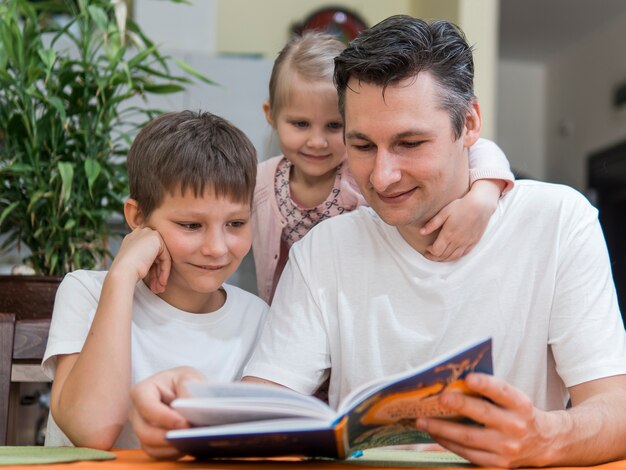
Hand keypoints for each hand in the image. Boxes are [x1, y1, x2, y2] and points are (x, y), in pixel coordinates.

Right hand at [110, 227, 170, 293]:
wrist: (121, 273)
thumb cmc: (125, 274)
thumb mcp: (136, 264)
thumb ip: (145, 260)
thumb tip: (157, 267)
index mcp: (133, 239)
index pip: (149, 254)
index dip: (152, 270)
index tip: (152, 284)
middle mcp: (140, 233)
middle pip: (156, 255)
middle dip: (158, 273)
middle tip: (158, 288)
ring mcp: (147, 234)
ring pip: (162, 257)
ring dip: (161, 274)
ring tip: (160, 288)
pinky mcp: (155, 238)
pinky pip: (165, 257)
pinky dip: (165, 271)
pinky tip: (162, 283)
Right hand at [129, 367, 206, 458]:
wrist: (187, 389)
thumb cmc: (185, 381)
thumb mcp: (189, 376)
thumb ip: (187, 387)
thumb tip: (188, 406)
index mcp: (143, 391)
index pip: (147, 406)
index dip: (165, 417)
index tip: (184, 423)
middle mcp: (137, 411)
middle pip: (144, 431)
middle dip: (166, 436)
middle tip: (188, 435)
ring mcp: (141, 428)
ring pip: (149, 445)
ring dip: (170, 446)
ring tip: (189, 441)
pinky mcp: (150, 441)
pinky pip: (156, 453)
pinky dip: (171, 453)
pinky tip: (186, 446)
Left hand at [415, 373, 557, 466]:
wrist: (543, 442)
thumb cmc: (517, 412)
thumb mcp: (513, 398)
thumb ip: (490, 390)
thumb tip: (454, 381)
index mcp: (520, 405)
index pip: (502, 391)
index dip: (485, 384)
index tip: (468, 378)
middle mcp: (515, 426)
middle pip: (483, 414)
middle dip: (459, 405)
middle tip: (439, 398)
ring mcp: (507, 448)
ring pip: (469, 438)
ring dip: (442, 429)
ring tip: (422, 421)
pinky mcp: (498, 463)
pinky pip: (468, 454)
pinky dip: (449, 444)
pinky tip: (435, 435)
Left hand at [421, 179, 502, 261]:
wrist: (481, 205)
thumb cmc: (461, 206)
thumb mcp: (444, 212)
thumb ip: (432, 224)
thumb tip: (421, 232)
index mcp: (449, 234)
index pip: (436, 251)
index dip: (430, 252)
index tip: (427, 248)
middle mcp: (458, 241)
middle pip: (444, 256)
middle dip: (435, 257)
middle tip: (429, 254)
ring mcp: (467, 243)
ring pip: (453, 257)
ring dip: (444, 259)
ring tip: (438, 256)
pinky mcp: (473, 242)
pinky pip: (463, 254)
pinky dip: (455, 256)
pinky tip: (451, 254)